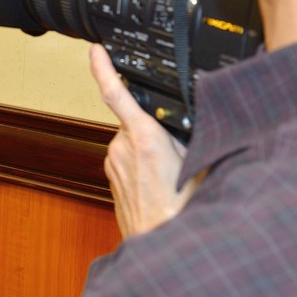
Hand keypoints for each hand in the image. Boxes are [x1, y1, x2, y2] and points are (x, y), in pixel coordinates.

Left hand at [90, 43, 196, 237]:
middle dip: (156, 127)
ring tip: (170, 176)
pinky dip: (143, 163)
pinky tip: (159, 184)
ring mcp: (113, 163)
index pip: (116, 93)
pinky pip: (128, 158)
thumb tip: (198, 115)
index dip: (102, 67)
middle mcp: (122, 147)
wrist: (161, 247)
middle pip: (137, 120)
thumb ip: (194, 134)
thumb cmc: (182, 211)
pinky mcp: (110, 176)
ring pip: (133, 140)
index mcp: (143, 137)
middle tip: (177, 154)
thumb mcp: (201, 162)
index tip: (95, 50)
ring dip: (150, 149)